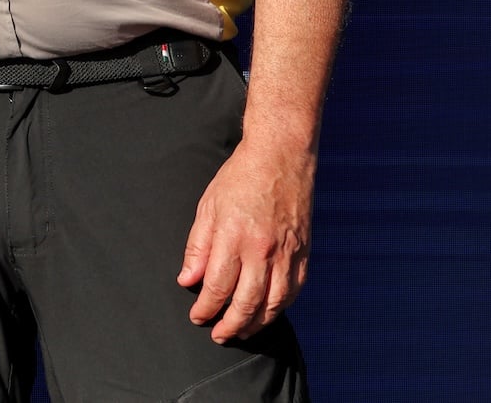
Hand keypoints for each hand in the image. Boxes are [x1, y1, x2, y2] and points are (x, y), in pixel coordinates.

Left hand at [177, 140, 313, 342]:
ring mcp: (286, 252)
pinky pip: (293, 290)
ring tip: (242, 331)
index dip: (206, 308)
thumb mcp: (208, 206)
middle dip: (230, 325)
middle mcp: (262, 249)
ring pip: (273, 303)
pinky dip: (280, 307)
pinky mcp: (303, 252)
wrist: (281, 156)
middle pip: (246, 302)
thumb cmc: (240, 178)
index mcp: (234, 236)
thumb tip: (188, 280)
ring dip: (255, 323)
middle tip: (218, 334)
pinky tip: (267, 312)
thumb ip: (198, 247)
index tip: (198, 317)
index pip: (218, 286)